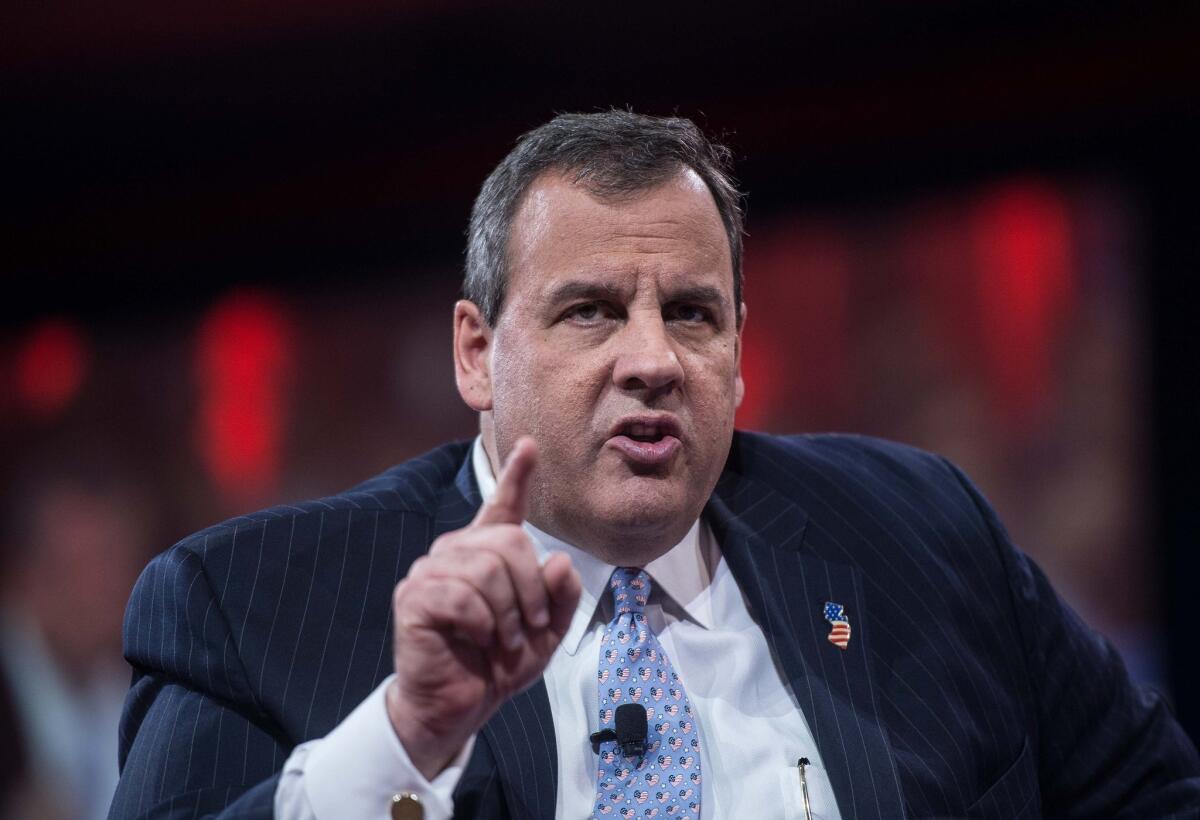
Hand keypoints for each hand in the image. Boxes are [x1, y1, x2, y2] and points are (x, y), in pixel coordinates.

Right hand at [386, 437, 581, 778]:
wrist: (459, 705)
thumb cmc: (498, 663)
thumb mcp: (547, 632)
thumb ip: (561, 596)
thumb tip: (560, 561)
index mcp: (487, 554)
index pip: (503, 506)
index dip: (517, 475)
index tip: (529, 446)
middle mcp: (456, 552)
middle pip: (508, 542)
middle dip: (531, 588)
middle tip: (531, 623)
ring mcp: (431, 571)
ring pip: (486, 568)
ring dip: (508, 611)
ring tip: (505, 638)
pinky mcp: (415, 597)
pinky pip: (461, 595)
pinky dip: (482, 622)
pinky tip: (480, 638)